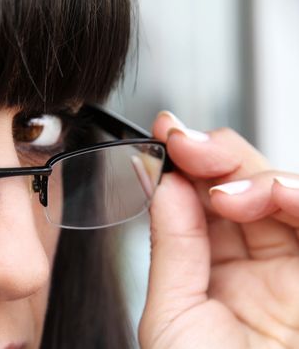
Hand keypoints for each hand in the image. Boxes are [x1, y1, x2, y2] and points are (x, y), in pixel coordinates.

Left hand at [139, 112, 298, 347]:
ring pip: (288, 194)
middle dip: (218, 156)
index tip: (165, 133)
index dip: (188, 162)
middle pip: (247, 185)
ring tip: (222, 190)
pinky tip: (271, 195)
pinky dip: (297, 198)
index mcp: (215, 271)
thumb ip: (172, 246)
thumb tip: (162, 182)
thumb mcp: (172, 314)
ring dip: (256, 176)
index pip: (204, 200)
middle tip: (186, 144)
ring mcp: (296, 267)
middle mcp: (258, 264)